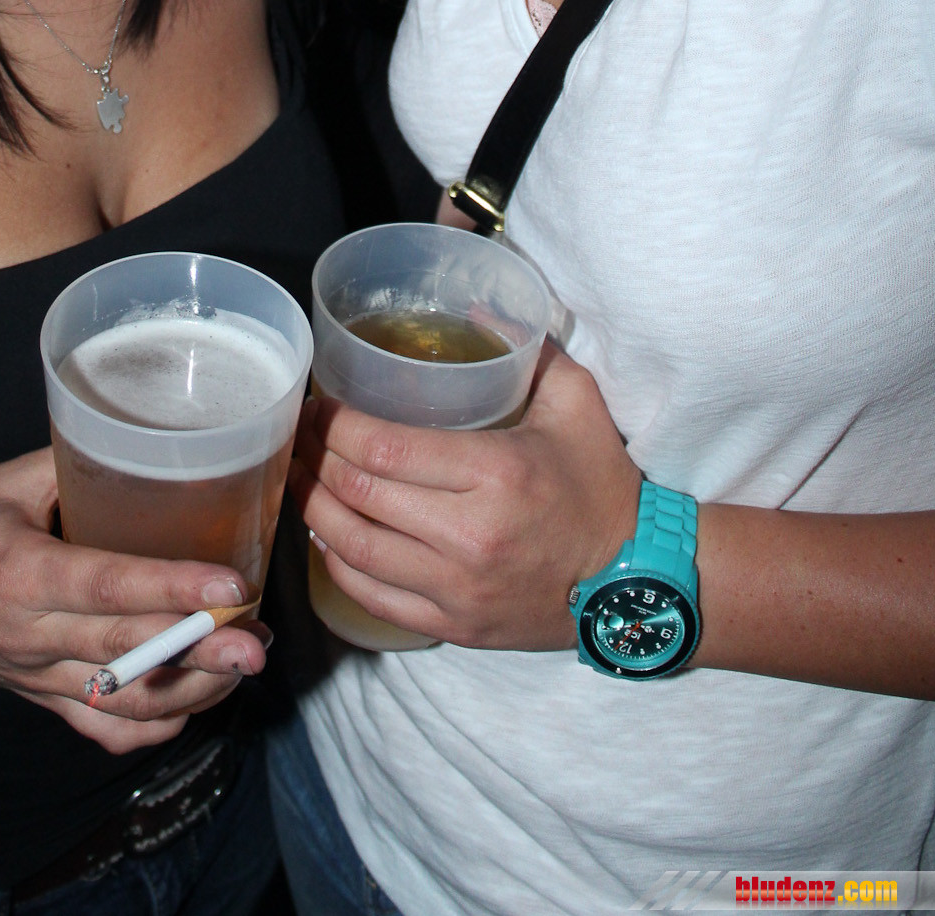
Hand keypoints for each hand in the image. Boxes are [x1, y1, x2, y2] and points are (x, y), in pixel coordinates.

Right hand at [0, 448, 268, 752]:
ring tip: (244, 665)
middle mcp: (28, 637)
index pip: (108, 589)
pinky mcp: (37, 700)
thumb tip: (155, 441)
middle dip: (202, 654)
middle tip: (261, 644)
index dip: (174, 589)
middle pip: (126, 656)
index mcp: (20, 574)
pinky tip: (195, 698)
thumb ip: (80, 463)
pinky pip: (101, 727)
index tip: (232, 587)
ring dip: (191, 692)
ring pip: (122, 704)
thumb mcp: (9, 481)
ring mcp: (32, 678)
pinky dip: (154, 722)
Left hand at [291, 342, 640, 649]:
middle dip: (313, 459)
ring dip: (313, 509)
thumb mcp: (576, 402)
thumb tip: (476, 309)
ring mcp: (458, 588)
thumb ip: (528, 348)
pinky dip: (337, 564)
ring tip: (298, 479)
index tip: (317, 404)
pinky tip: (328, 534)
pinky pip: (373, 596)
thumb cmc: (601, 484)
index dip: (334, 424)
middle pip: (358, 493)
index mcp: (495, 473)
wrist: (636, 580)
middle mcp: (469, 535)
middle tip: (298, 436)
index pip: (384, 447)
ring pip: (353, 548)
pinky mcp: (454, 626)